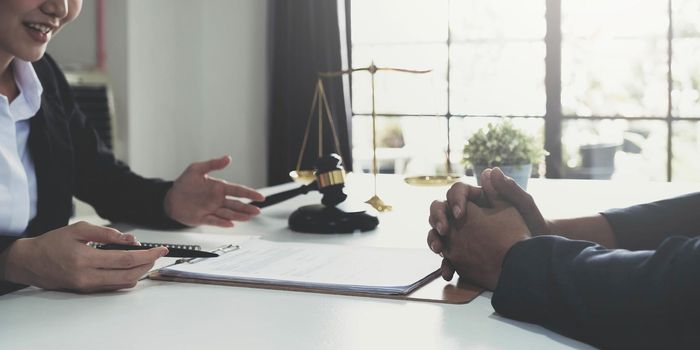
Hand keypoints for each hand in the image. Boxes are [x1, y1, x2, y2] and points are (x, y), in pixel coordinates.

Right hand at [1, 222, 167, 291]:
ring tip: (147, 259)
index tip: (161, 249)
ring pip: (123, 283)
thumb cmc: (53, 243)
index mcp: (86, 259)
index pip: (126, 259)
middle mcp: (87, 277)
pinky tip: (132, 268)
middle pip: (129, 275)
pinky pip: (113, 287)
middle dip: (148, 264)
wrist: (30, 262)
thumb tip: (130, 239)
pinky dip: (127, 278)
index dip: (147, 254)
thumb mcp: (79, 229)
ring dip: (140, 272)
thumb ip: (107, 233)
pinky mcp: (86, 290)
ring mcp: (87, 286)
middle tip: (157, 254)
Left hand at [164, 156, 264, 226]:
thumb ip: (213, 164)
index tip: (260, 196)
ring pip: (229, 213)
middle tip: (257, 210)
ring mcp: (212, 209)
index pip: (238, 190)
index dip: (250, 193)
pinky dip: (223, 222)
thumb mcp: (197, 169)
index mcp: (219, 187)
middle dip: (247, 207)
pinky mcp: (204, 218)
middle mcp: (218, 199)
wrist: (170, 198)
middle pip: (236, 204)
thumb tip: (228, 158)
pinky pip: (215, 221)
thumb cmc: (184, 183)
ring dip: (239, 215)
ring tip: (249, 217)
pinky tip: (231, 223)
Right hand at [427, 167, 549, 279]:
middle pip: (441, 209)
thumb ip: (509, 189)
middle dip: (437, 218)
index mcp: (478, 198)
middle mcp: (466, 214)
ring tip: (438, 249)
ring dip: (433, 239)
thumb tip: (490, 171)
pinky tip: (447, 272)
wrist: (536, 251)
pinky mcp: (462, 252)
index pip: (457, 191)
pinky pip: (448, 257)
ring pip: (439, 233)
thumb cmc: (532, 224)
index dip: (454, 200)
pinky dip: (445, 264)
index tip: (460, 213)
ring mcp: (462, 234)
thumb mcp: (524, 205)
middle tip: (443, 230)